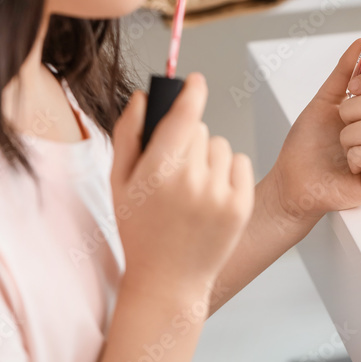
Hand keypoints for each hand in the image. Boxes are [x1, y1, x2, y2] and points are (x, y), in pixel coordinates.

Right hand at [110, 74, 254, 302]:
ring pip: (221, 145)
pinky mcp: (241, 205)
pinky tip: (211, 196)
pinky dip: (229, 172)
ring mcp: (220, 194)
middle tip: (174, 171)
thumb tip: (143, 96)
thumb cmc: (140, 229)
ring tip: (192, 189)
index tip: (195, 80)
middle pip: (199, 129)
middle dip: (187, 140)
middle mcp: (192, 181)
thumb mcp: (119, 183)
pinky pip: (240, 162)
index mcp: (158, 172)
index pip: (184, 115)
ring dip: (209, 157)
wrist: (168, 280)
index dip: (191, 92)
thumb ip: (129, 135)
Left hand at [269, 38, 360, 224]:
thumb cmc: (309, 146)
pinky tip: (349, 164)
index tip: (352, 85)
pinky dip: (354, 154)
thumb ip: (345, 71)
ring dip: (348, 135)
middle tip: (340, 125)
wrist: (291, 180)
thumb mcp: (326, 100)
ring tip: (342, 148)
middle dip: (350, 109)